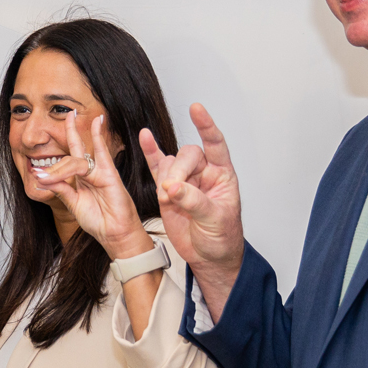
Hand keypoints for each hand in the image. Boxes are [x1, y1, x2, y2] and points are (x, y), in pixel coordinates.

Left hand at [32, 112, 152, 258]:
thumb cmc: (98, 221)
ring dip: (59, 167)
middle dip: (72, 129)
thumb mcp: (73, 204)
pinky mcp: (110, 174)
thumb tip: (41, 179)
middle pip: (78, 147)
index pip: (68, 161)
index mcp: (82, 180)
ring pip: (77, 159)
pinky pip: (102, 152)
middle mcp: (91, 172)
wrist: (114, 234)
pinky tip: (97, 122)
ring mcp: (100, 172)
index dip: (53, 164)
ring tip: (45, 176)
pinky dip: (98, 137)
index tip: (39, 171)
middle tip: (67, 113)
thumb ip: (60, 189)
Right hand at [139, 103, 244, 315]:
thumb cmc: (221, 238)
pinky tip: (145, 137)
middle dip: (177, 171)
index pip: (216, 144)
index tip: (196, 110)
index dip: (207, 127)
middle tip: (171, 192)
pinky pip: (157, 166)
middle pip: (187, 155)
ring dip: (165, 177)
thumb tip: (173, 188)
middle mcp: (204, 173)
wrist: (209, 257)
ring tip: (166, 199)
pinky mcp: (167, 190)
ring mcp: (185, 180)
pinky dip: (150, 153)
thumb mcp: (215, 220)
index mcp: (222, 175)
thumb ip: (195, 201)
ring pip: (170, 163)